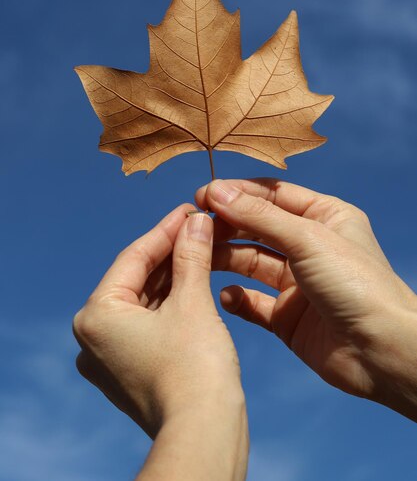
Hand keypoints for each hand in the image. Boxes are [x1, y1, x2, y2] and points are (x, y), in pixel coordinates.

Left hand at [73, 204, 247, 479]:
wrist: (204, 433)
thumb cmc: (196, 367)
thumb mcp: (193, 301)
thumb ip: (190, 255)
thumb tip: (196, 220)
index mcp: (96, 315)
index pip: (134, 257)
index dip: (166, 229)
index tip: (189, 209)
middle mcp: (92, 336)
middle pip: (137, 278)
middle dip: (171, 252)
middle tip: (199, 226)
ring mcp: (108, 356)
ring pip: (144, 300)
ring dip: (173, 275)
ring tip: (201, 247)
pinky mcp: (127, 369)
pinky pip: (147, 322)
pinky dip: (170, 302)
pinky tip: (194, 280)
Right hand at [196, 178, 416, 420]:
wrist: (382, 352)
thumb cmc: (357, 284)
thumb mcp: (307, 238)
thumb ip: (259, 216)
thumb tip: (217, 192)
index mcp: (324, 217)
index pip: (273, 195)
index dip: (238, 193)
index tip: (202, 195)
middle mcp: (309, 247)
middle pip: (257, 227)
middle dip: (227, 225)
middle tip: (194, 225)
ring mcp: (298, 283)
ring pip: (251, 263)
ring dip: (225, 258)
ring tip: (198, 257)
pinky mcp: (287, 317)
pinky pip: (253, 303)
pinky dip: (237, 299)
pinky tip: (225, 296)